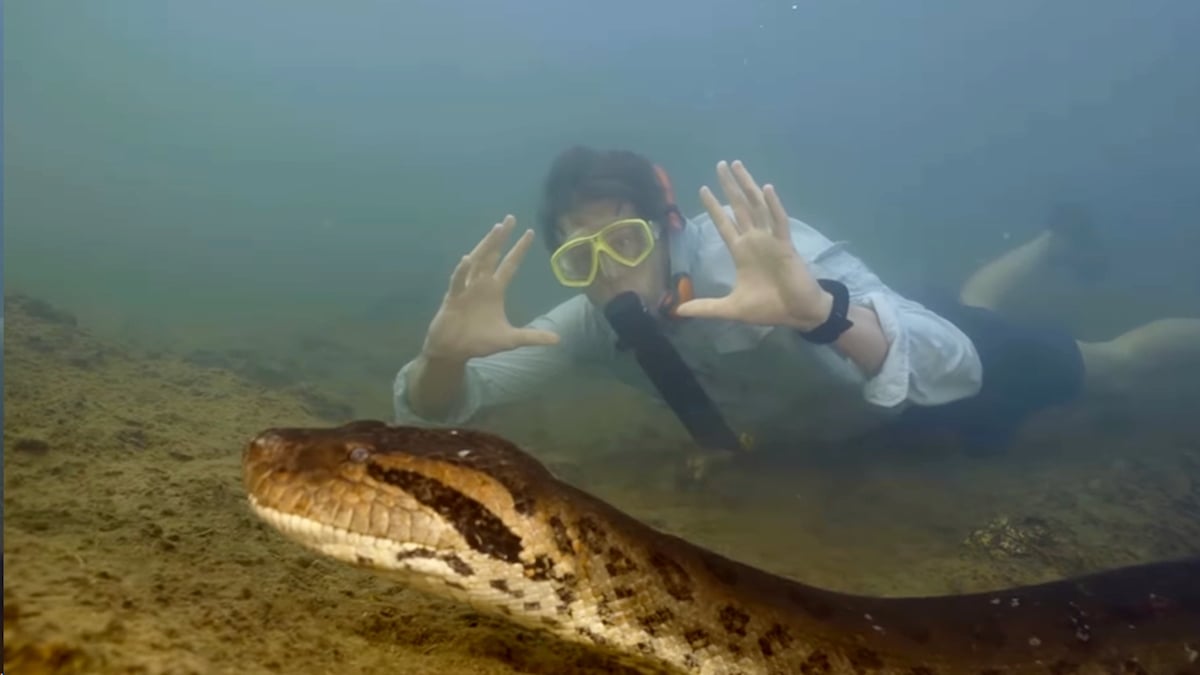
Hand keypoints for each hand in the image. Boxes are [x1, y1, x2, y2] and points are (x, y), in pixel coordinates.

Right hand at [422, 215, 559, 360]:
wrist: (454, 351)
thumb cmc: (479, 341)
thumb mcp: (510, 339)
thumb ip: (533, 337)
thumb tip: (558, 338)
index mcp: (495, 289)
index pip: (510, 264)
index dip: (519, 249)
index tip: (530, 232)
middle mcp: (481, 284)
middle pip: (493, 255)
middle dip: (502, 238)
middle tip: (510, 218)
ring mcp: (466, 288)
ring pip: (477, 261)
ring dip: (486, 246)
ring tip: (496, 230)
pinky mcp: (453, 298)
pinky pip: (457, 282)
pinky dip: (462, 271)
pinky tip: (467, 259)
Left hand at [674, 160, 832, 329]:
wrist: (798, 315)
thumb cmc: (768, 308)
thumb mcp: (731, 308)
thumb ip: (706, 307)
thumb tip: (678, 311)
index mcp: (742, 252)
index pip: (724, 224)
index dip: (714, 207)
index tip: (703, 188)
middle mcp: (755, 241)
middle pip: (739, 207)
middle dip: (730, 186)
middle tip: (721, 164)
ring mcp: (771, 240)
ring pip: (757, 207)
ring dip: (748, 186)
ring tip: (738, 166)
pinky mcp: (786, 245)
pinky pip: (779, 221)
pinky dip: (773, 205)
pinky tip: (766, 188)